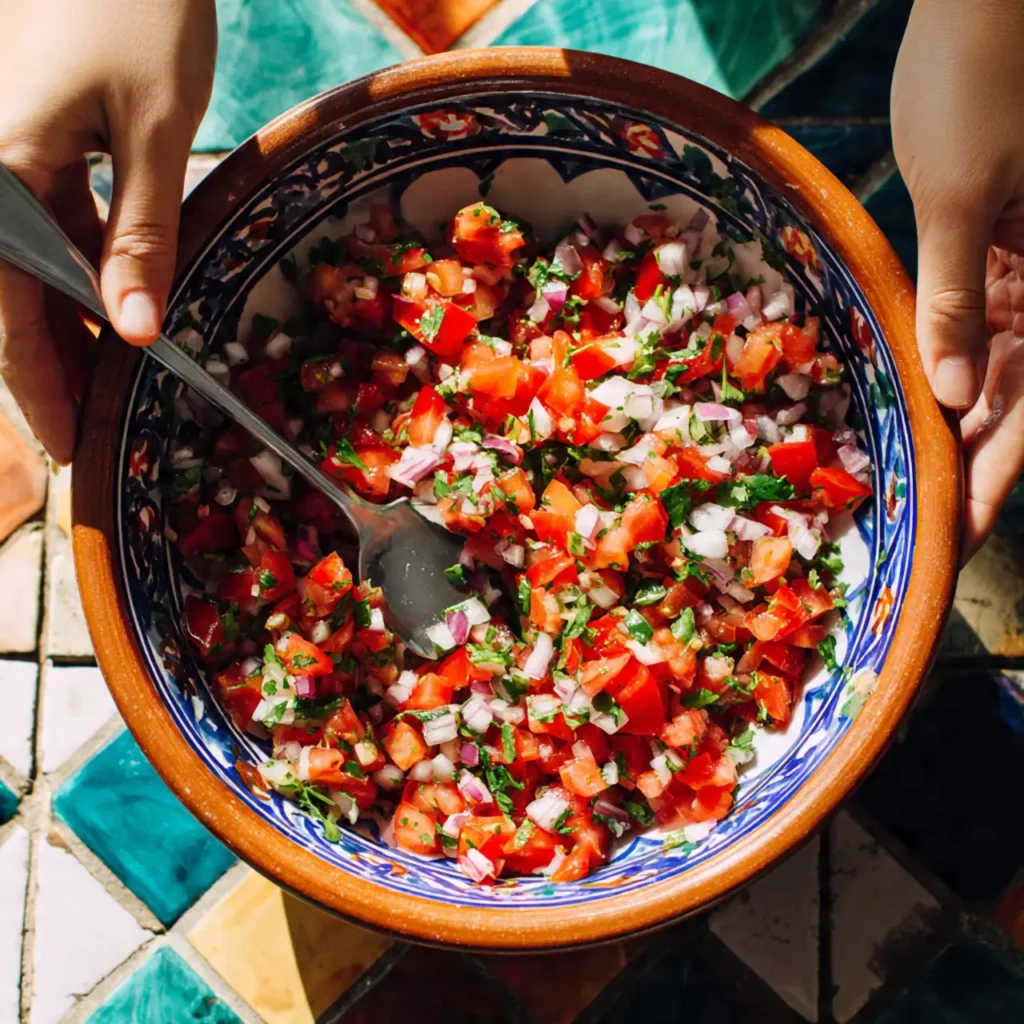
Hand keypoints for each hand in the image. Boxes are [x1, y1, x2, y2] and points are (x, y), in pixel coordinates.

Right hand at [0, 0, 215, 462]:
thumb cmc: (138, 9)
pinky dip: (91, 275)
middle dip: (54, 370)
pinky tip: (123, 316)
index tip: (68, 452)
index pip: (9, 311)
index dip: (38, 388)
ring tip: (111, 391)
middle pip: (14, 297)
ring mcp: (10, 159)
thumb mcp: (151, 130)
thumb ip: (140, 234)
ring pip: (36, 269)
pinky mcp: (39, 147)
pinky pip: (57, 230)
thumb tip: (135, 331)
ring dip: (74, 329)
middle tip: (90, 439)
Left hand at [892, 0, 1023, 560]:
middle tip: (919, 534)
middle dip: (968, 473)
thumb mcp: (961, 193)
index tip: (956, 539)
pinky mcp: (987, 252)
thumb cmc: (984, 77)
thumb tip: (951, 397)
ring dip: (948, 434)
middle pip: (1011, 408)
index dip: (994, 481)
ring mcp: (1019, 274)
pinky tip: (904, 414)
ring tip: (904, 491)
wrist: (990, 4)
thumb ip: (956, 297)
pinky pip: (963, 327)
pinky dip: (932, 371)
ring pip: (986, 375)